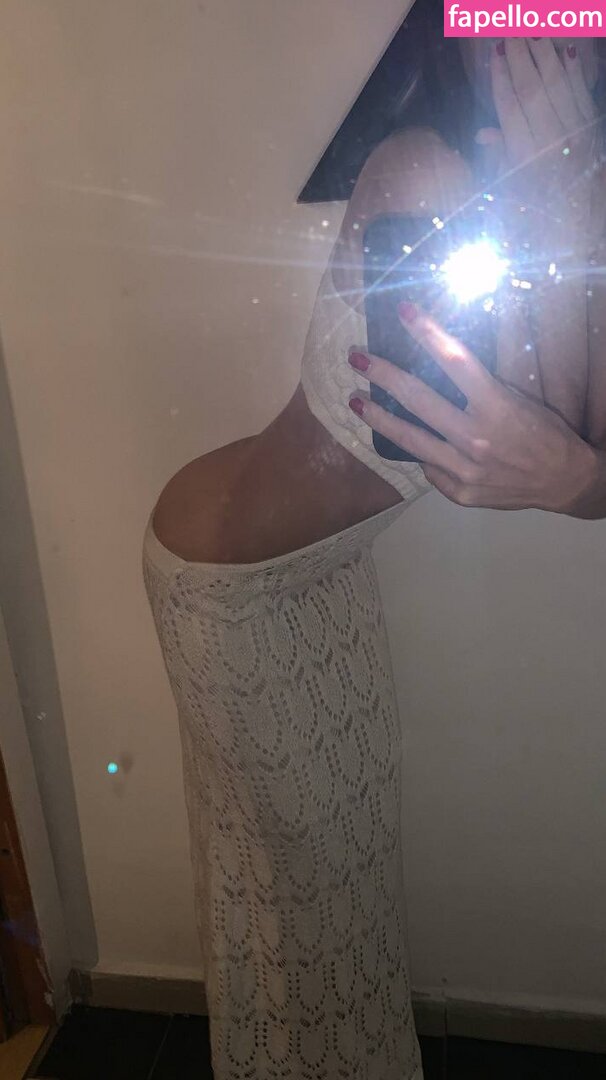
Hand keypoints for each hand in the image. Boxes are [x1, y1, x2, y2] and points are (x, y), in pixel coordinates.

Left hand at [347, 302, 601, 514]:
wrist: (564, 481)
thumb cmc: (543, 433)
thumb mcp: (518, 400)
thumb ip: (479, 388)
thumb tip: (438, 368)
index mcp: (496, 406)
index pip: (455, 360)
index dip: (427, 332)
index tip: (404, 312)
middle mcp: (476, 438)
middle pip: (418, 399)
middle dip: (382, 374)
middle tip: (356, 357)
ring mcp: (464, 470)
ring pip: (409, 439)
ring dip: (377, 417)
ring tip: (355, 401)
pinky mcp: (460, 492)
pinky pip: (430, 467)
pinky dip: (420, 453)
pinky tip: (408, 442)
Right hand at [482, 39, 603, 246]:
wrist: (580, 226)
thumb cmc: (539, 211)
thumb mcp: (512, 193)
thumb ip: (500, 159)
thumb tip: (485, 134)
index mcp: (528, 156)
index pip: (511, 108)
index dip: (501, 79)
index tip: (493, 55)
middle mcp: (554, 140)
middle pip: (534, 89)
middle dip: (521, 57)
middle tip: (510, 31)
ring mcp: (577, 131)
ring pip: (558, 84)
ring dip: (545, 55)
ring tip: (532, 31)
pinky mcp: (593, 128)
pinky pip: (582, 91)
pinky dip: (575, 69)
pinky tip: (567, 49)